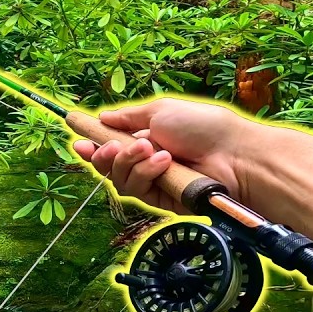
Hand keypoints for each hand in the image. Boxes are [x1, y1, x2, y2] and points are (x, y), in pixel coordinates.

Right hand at [72, 98, 251, 212]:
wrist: (234, 156)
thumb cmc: (204, 128)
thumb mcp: (161, 111)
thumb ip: (128, 118)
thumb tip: (103, 116)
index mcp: (148, 139)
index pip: (113, 145)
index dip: (93, 145)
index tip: (78, 141)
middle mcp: (149, 162)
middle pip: (110, 166)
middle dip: (104, 156)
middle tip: (109, 147)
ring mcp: (155, 182)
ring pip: (120, 180)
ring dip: (128, 163)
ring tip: (150, 150)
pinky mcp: (162, 200)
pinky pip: (137, 191)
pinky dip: (144, 174)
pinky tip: (161, 162)